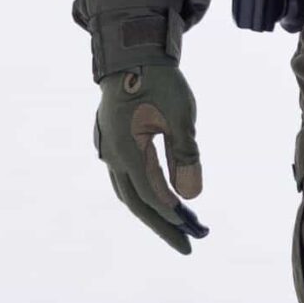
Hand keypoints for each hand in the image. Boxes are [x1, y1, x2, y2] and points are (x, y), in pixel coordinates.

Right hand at [94, 64, 208, 252]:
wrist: (133, 55)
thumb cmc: (159, 82)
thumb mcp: (181, 115)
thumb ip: (185, 155)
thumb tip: (190, 196)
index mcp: (126, 150)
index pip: (151, 194)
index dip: (172, 214)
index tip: (193, 228)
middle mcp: (113, 157)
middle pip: (137, 203)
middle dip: (163, 226)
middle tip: (189, 247)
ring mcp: (110, 152)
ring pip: (130, 194)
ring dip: (154, 213)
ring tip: (181, 229)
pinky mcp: (114, 147)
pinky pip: (128, 180)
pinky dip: (145, 196)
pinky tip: (163, 202)